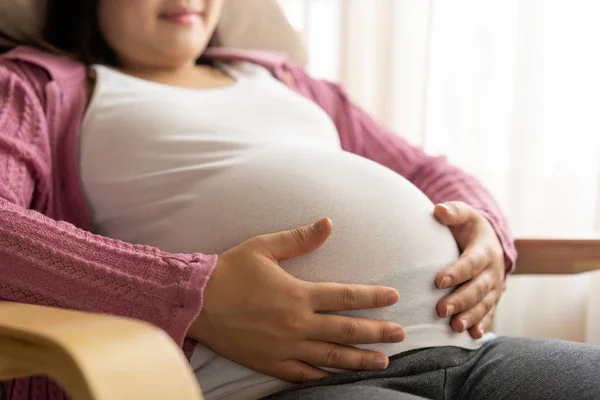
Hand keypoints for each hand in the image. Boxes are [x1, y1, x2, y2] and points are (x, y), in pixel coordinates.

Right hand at [190, 218, 404, 382]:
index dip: (374, 298)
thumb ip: (300, 238)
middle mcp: (297, 324)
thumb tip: (329, 223)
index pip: (347, 296)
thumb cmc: (230, 271)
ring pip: (332, 357)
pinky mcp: (271, 363)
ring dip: (360, 359)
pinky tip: (340, 378)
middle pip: (347, 330)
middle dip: (378, 332)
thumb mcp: (265, 247)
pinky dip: (326, 377)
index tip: (393, 298)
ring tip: (384, 361)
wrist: (196, 302)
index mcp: (299, 294)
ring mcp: (286, 348)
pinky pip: (305, 375)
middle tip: (401, 334)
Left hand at [433, 202, 504, 338]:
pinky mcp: (492, 298)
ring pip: (484, 304)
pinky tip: (474, 335)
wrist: (489, 239)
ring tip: (455, 326)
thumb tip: (438, 209)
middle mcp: (492, 270)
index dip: (457, 272)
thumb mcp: (464, 215)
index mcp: (484, 249)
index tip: (438, 280)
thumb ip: (453, 212)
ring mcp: (494, 287)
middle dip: (460, 300)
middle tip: (441, 310)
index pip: (471, 262)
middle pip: (478, 288)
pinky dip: (482, 324)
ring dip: (470, 316)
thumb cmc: (468, 226)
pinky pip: (489, 313)